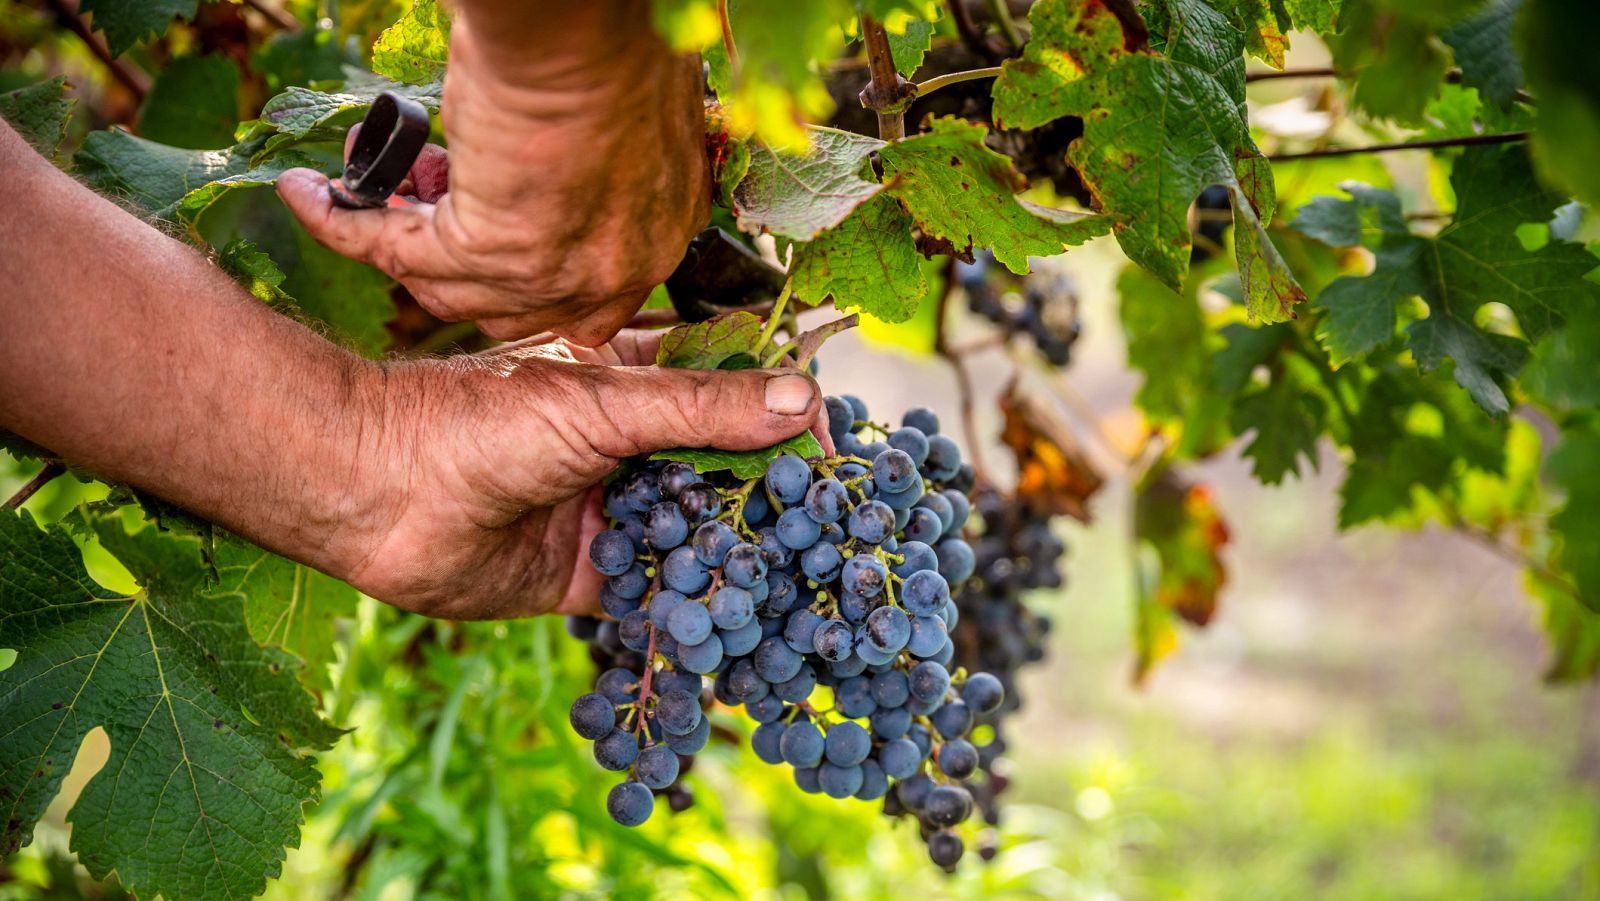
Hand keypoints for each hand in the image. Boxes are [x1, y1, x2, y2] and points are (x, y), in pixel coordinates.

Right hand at [276, 0, 709, 344]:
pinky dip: (345, 225)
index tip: (484, 228)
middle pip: (513, 307)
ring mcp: (552, 271)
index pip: (584, 300)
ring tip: (366, 191)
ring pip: (451, 290)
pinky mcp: (489, 252)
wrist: (583, 23)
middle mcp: (612, 270)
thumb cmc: (612, 41)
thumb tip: (550, 169)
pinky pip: (396, 252)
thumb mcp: (626, 116)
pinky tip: (309, 196)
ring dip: (396, 241)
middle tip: (422, 194)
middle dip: (457, 258)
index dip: (524, 274)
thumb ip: (601, 165)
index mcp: (656, 234)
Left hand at [339, 334, 823, 618]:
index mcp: (637, 382)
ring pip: (697, 533)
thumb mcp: (603, 402)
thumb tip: (804, 402)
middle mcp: (631, 446)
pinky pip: (656, 594)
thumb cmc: (482, 423)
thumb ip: (702, 407)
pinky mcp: (589, 575)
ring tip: (797, 582)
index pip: (736, 391)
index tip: (835, 458)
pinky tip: (739, 626)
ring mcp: (613, 510)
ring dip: (740, 556)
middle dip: (773, 498)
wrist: (377, 494)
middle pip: (724, 468)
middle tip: (831, 533)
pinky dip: (693, 608)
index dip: (789, 418)